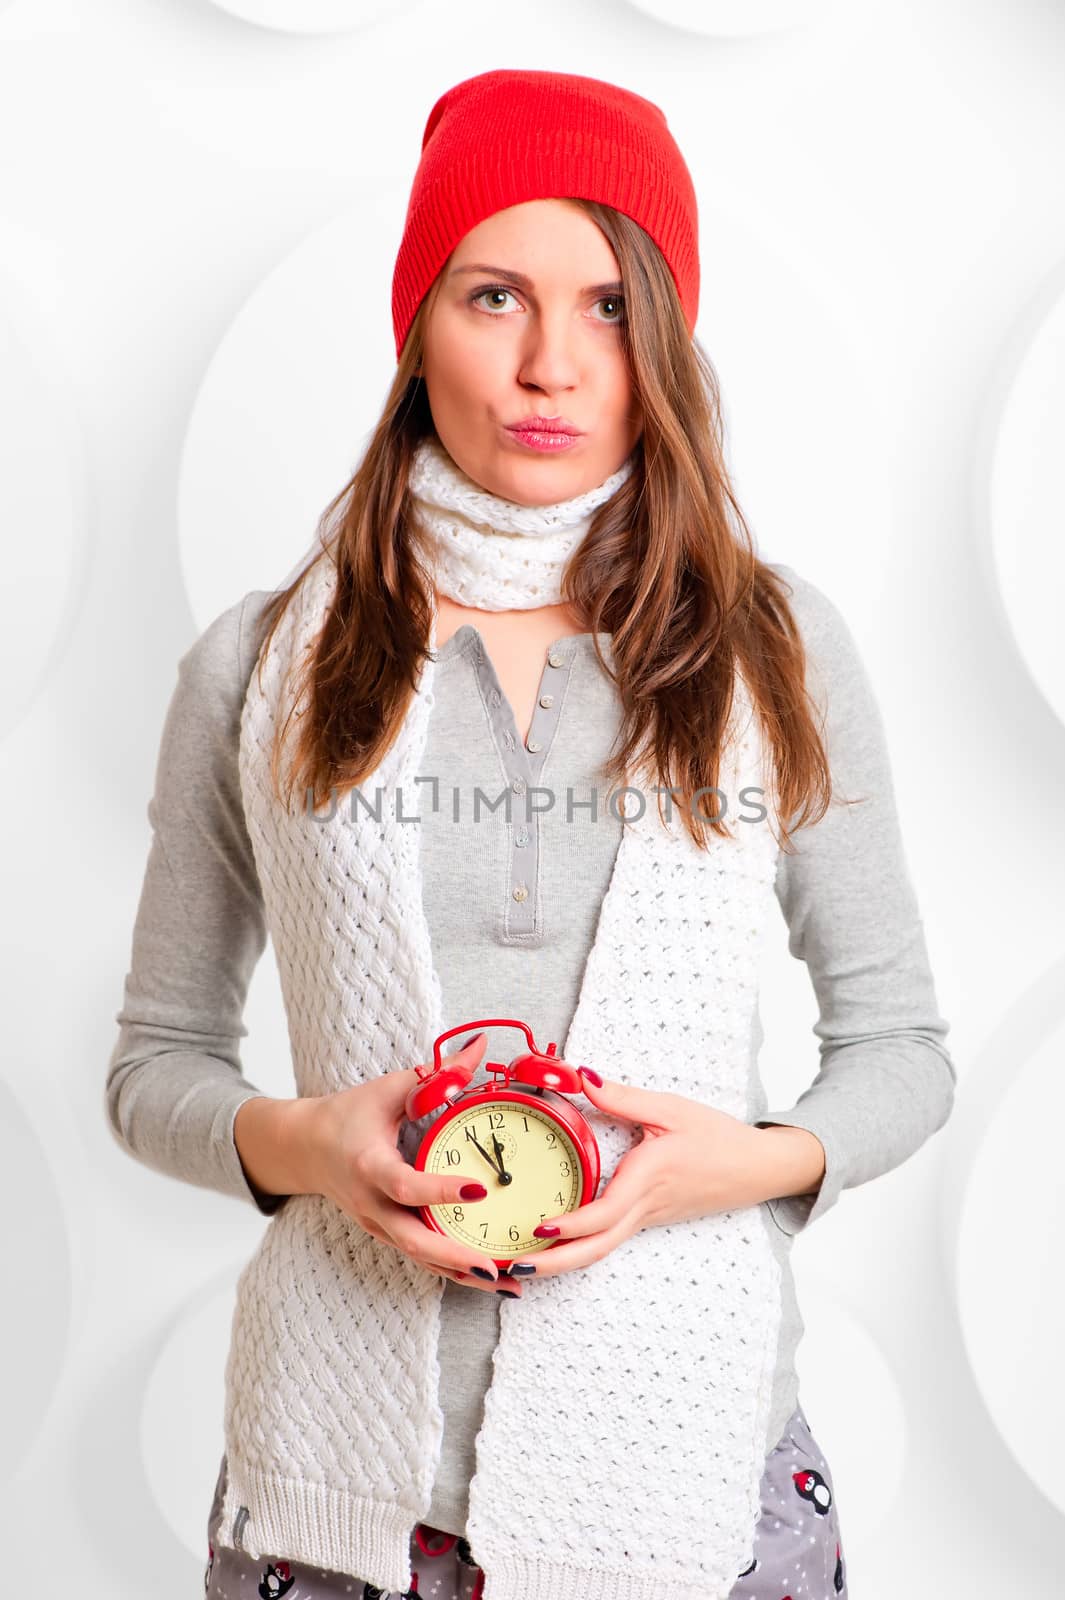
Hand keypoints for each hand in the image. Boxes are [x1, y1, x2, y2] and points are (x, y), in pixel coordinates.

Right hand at [304, 1033, 522, 1296]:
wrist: (306, 1148)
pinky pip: (421, 1258)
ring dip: (461, 1273)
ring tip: (507, 1282)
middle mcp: (371, 1204)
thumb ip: (437, 1074)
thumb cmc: (349, 1114)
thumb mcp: (389, 1089)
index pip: (405, 1186)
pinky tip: (489, 1278)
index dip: (439, 1191)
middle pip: (412, 1240)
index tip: (477, 1190)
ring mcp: (377, 1225)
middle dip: (455, 1256)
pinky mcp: (386, 1234)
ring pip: (419, 1258)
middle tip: (497, 1264)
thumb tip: (481, 1047)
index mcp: (369, 1165)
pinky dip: (453, 1271)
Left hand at [505, 1070, 815, 1279]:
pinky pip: (612, 1238)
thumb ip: (622, 1096)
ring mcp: (648, 1218)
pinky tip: (560, 1242)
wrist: (759, 1167)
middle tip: (517, 1266)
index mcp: (648, 1178)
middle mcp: (645, 1206)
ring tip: (527, 1261)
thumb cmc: (718, 1137)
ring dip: (565, 1259)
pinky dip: (583, 1246)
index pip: (604, 1213)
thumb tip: (579, 1077)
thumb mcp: (670, 1108)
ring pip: (602, 1248)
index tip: (542, 1228)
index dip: (572, 1225)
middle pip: (597, 1248)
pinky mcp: (650, 1218)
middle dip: (556, 1263)